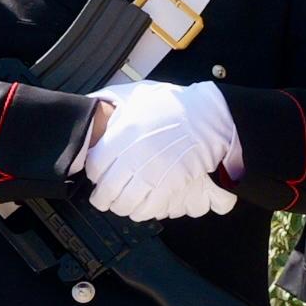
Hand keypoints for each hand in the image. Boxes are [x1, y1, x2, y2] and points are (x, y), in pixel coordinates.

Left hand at [82, 79, 237, 219]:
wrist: (211, 115)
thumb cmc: (175, 104)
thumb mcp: (139, 94)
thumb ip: (114, 101)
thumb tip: (96, 103)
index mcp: (123, 133)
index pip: (95, 166)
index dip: (95, 174)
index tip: (98, 176)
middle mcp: (134, 155)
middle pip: (107, 189)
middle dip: (103, 198)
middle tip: (104, 199)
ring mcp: (153, 172)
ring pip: (125, 203)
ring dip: (121, 207)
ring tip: (122, 204)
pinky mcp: (171, 185)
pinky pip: (148, 208)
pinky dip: (142, 211)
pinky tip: (141, 207)